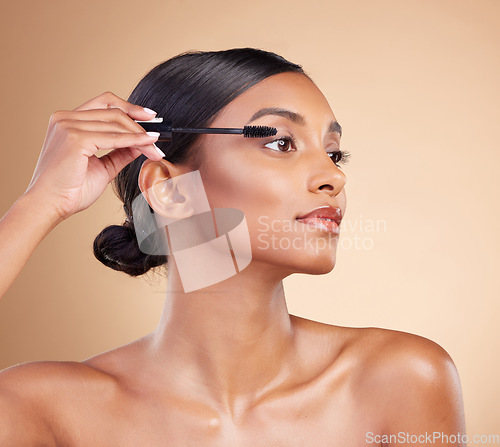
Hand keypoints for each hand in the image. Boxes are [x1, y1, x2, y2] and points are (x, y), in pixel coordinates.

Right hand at [24, 91, 163, 221]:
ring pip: (116, 122)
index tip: (149, 117)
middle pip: (113, 111)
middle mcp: (65, 119)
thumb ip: (119, 152)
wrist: (50, 206)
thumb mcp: (102, 167)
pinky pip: (114, 137)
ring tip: (156, 149)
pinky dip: (134, 141)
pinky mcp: (75, 138)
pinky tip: (148, 145)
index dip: (129, 107)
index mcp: (67, 122)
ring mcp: (68, 126)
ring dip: (141, 136)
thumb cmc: (70, 190)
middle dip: (140, 124)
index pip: (103, 104)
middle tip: (159, 136)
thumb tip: (140, 144)